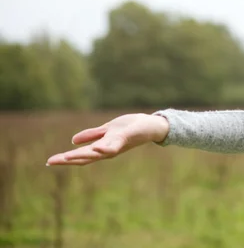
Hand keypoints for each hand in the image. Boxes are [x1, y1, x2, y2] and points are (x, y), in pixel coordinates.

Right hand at [46, 113, 168, 165]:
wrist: (151, 125)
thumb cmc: (130, 128)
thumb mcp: (107, 130)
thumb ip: (92, 135)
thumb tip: (73, 141)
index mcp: (102, 147)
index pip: (81, 155)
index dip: (66, 158)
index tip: (49, 161)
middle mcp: (108, 150)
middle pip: (86, 157)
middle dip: (68, 159)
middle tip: (51, 161)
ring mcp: (116, 145)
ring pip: (97, 153)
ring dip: (83, 155)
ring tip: (66, 156)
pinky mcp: (125, 138)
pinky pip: (114, 144)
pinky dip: (105, 147)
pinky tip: (96, 147)